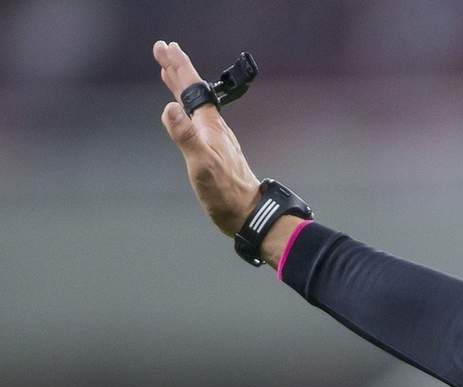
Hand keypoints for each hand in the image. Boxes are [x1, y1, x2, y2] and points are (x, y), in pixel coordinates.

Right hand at [153, 40, 260, 236]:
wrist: (247, 212)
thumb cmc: (225, 192)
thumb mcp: (201, 164)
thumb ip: (185, 136)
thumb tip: (170, 108)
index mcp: (209, 125)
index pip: (191, 87)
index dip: (177, 66)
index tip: (165, 47)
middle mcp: (212, 126)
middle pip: (193, 91)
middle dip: (177, 69)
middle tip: (163, 49)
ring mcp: (213, 137)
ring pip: (194, 103)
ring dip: (181, 85)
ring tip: (168, 72)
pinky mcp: (213, 149)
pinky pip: (195, 118)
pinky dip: (185, 106)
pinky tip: (184, 111)